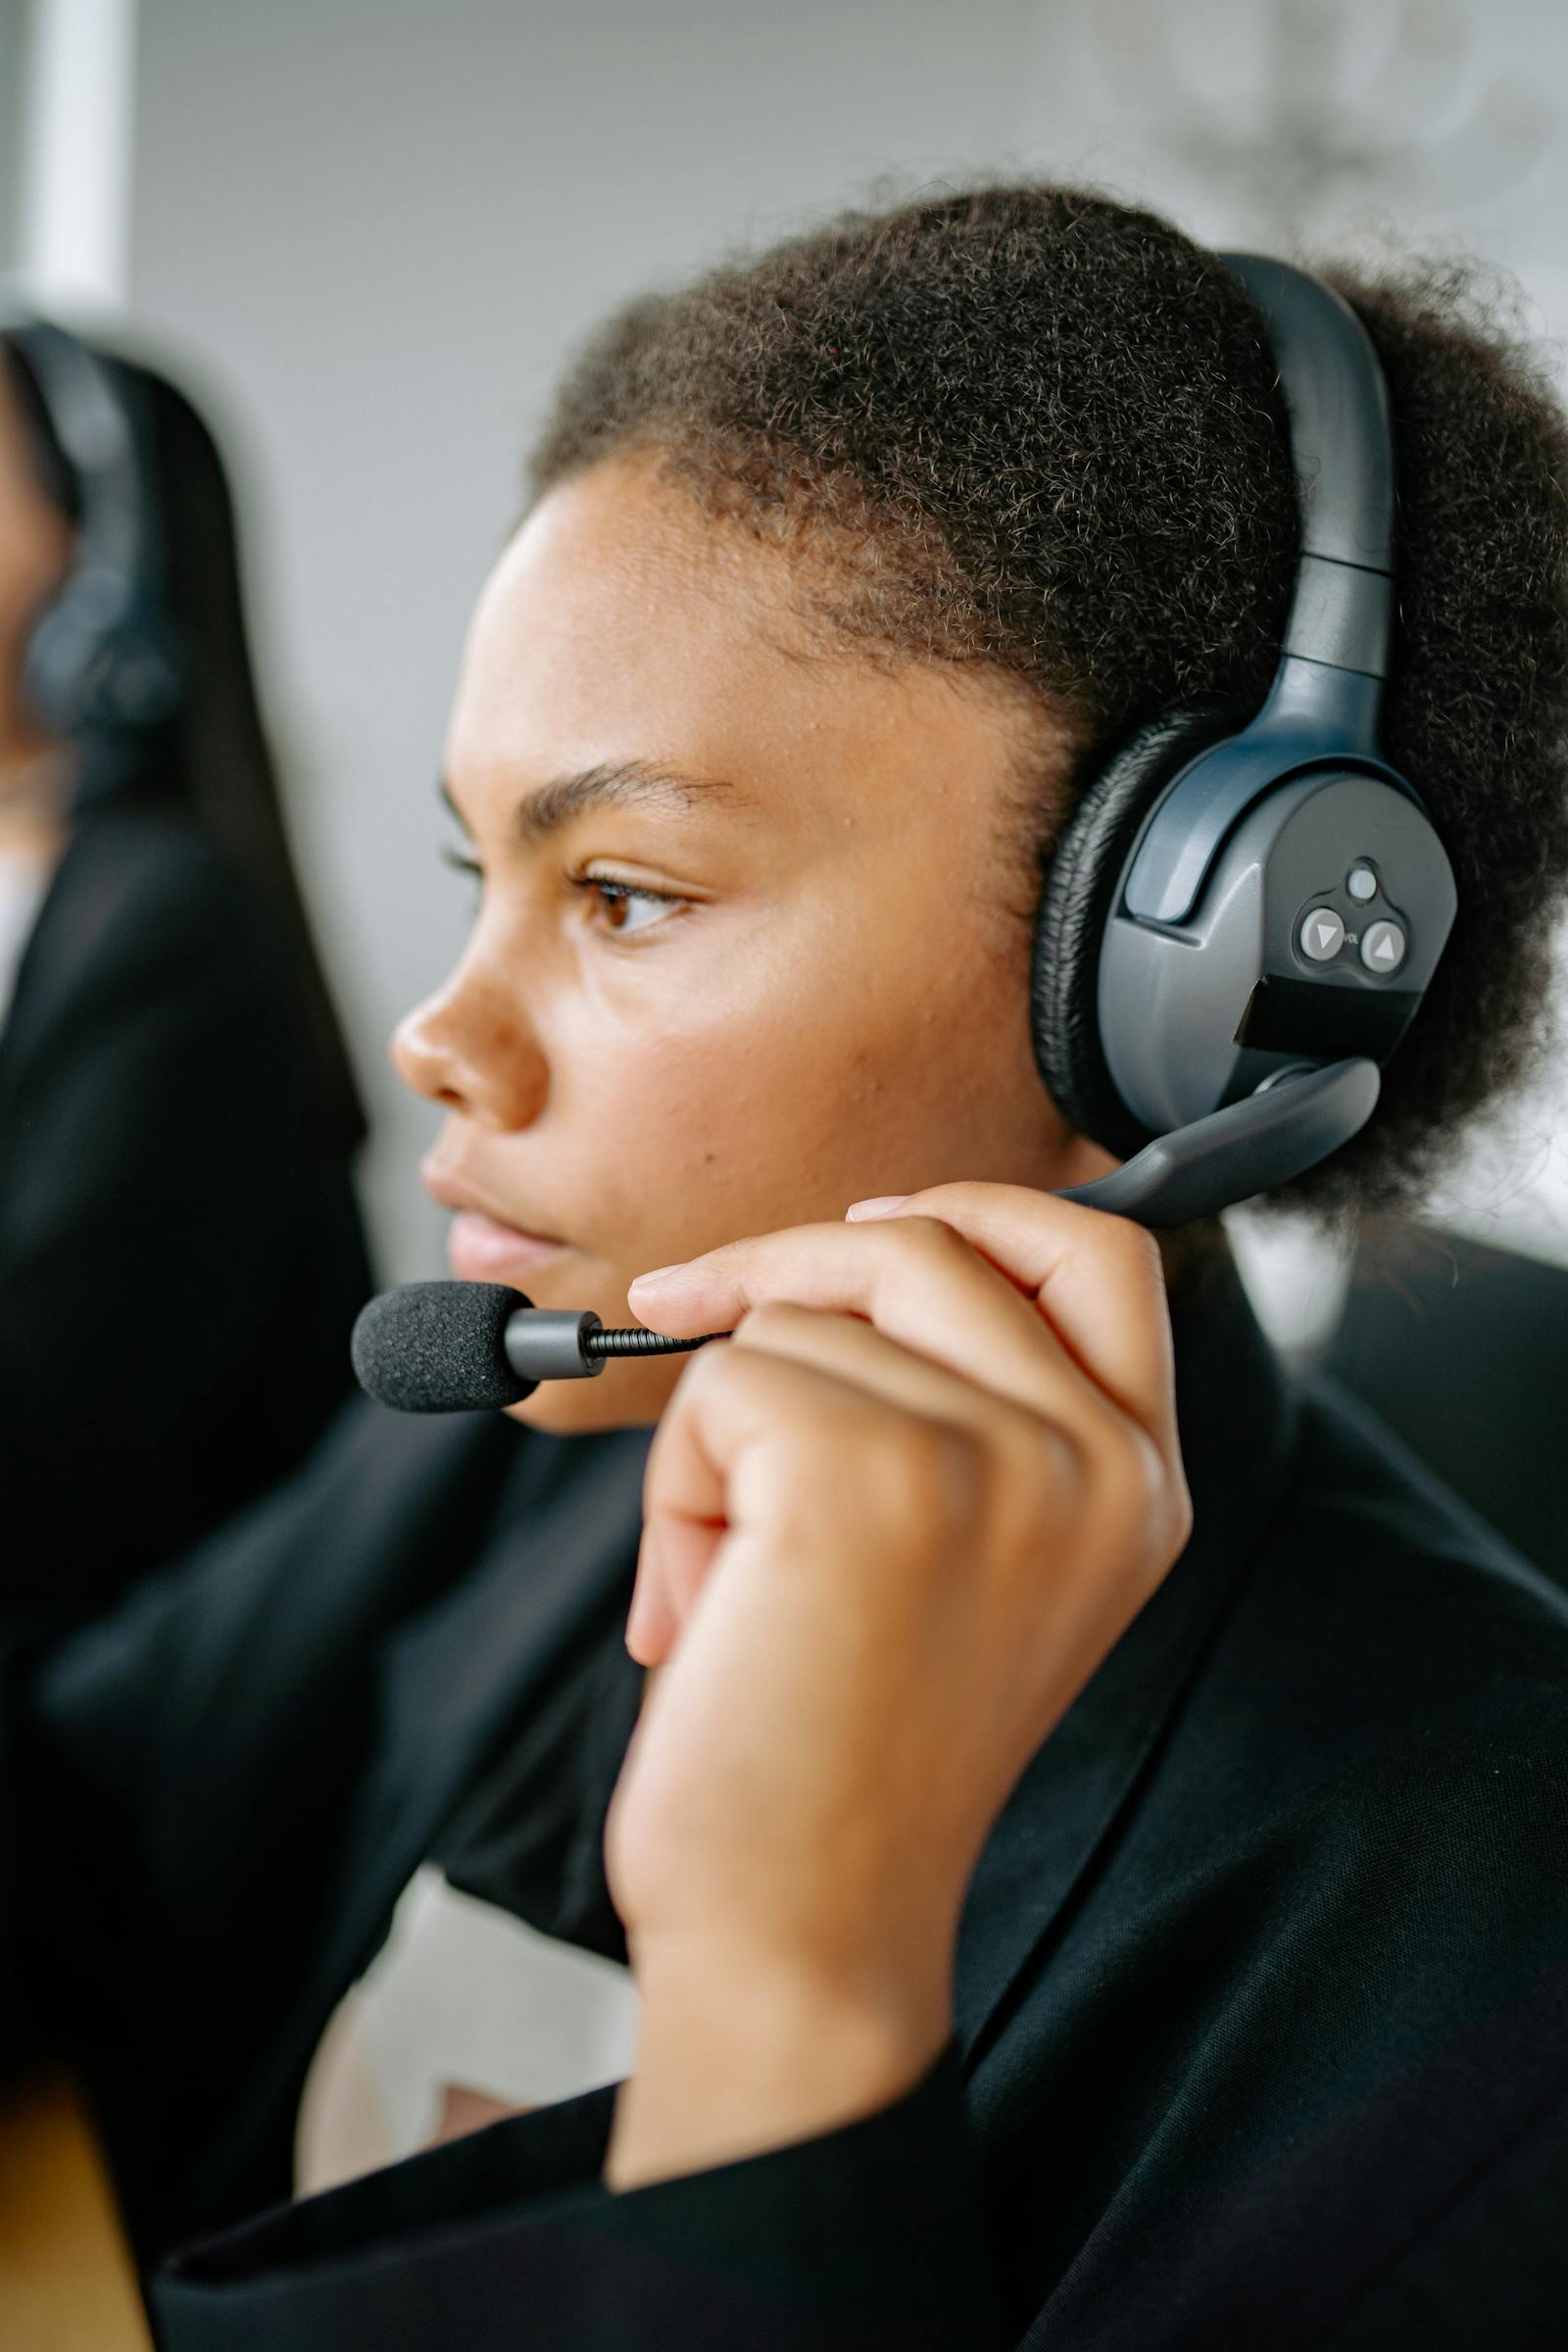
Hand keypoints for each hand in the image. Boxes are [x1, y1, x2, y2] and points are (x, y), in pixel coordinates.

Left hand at [601, 1184, 1191, 2187]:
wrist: (801, 1936)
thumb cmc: (850, 1757)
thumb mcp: (969, 1564)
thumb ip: (964, 1415)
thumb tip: (825, 1259)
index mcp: (1141, 1485)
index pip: (1103, 1252)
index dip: (978, 1213)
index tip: (868, 1230)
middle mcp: (1099, 1465)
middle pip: (930, 1245)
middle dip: (784, 1270)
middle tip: (682, 1315)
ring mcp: (998, 1462)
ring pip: (798, 1319)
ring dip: (720, 1432)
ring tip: (731, 1581)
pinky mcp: (868, 1476)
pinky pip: (721, 1382)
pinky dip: (676, 1487)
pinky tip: (702, 1608)